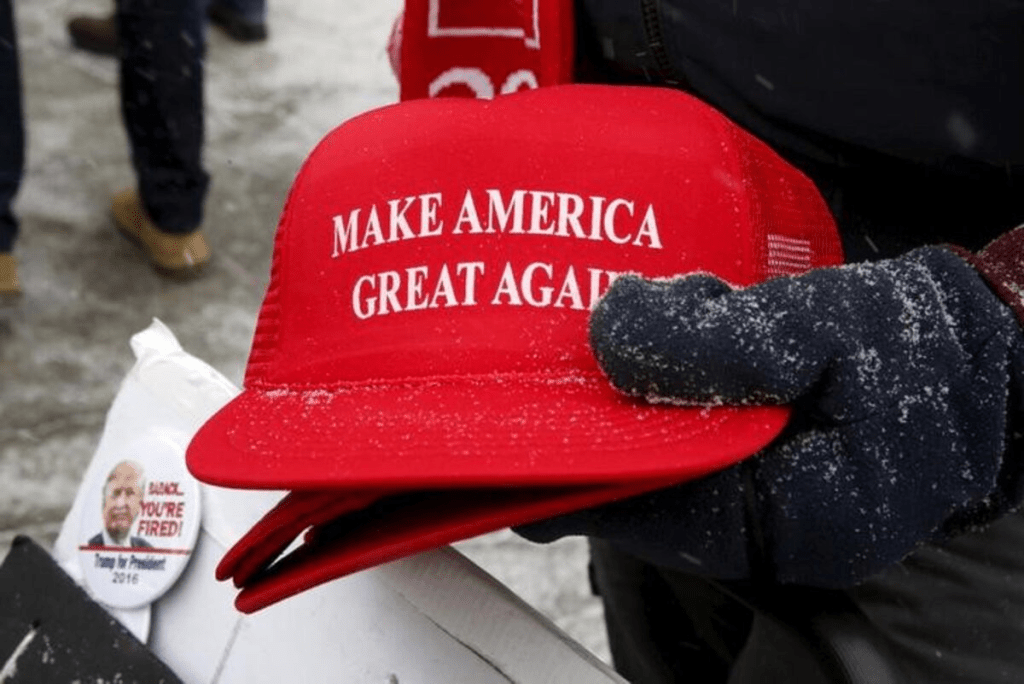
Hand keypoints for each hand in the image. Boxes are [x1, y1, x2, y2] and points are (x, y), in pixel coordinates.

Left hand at [520, 247, 1023, 585]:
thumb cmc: (930, 350)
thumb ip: (721, 338)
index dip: (577, 478)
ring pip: (666, 462)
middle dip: (593, 437)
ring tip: (584, 352)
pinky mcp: (766, 458)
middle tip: (535, 381)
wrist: (993, 349)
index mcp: (785, 519)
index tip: (512, 449)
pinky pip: (692, 439)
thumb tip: (612, 334)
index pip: (650, 514)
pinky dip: (662, 396)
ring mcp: (766, 492)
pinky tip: (640, 347)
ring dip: (626, 409)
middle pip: (646, 491)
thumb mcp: (826, 330)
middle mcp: (766, 521)